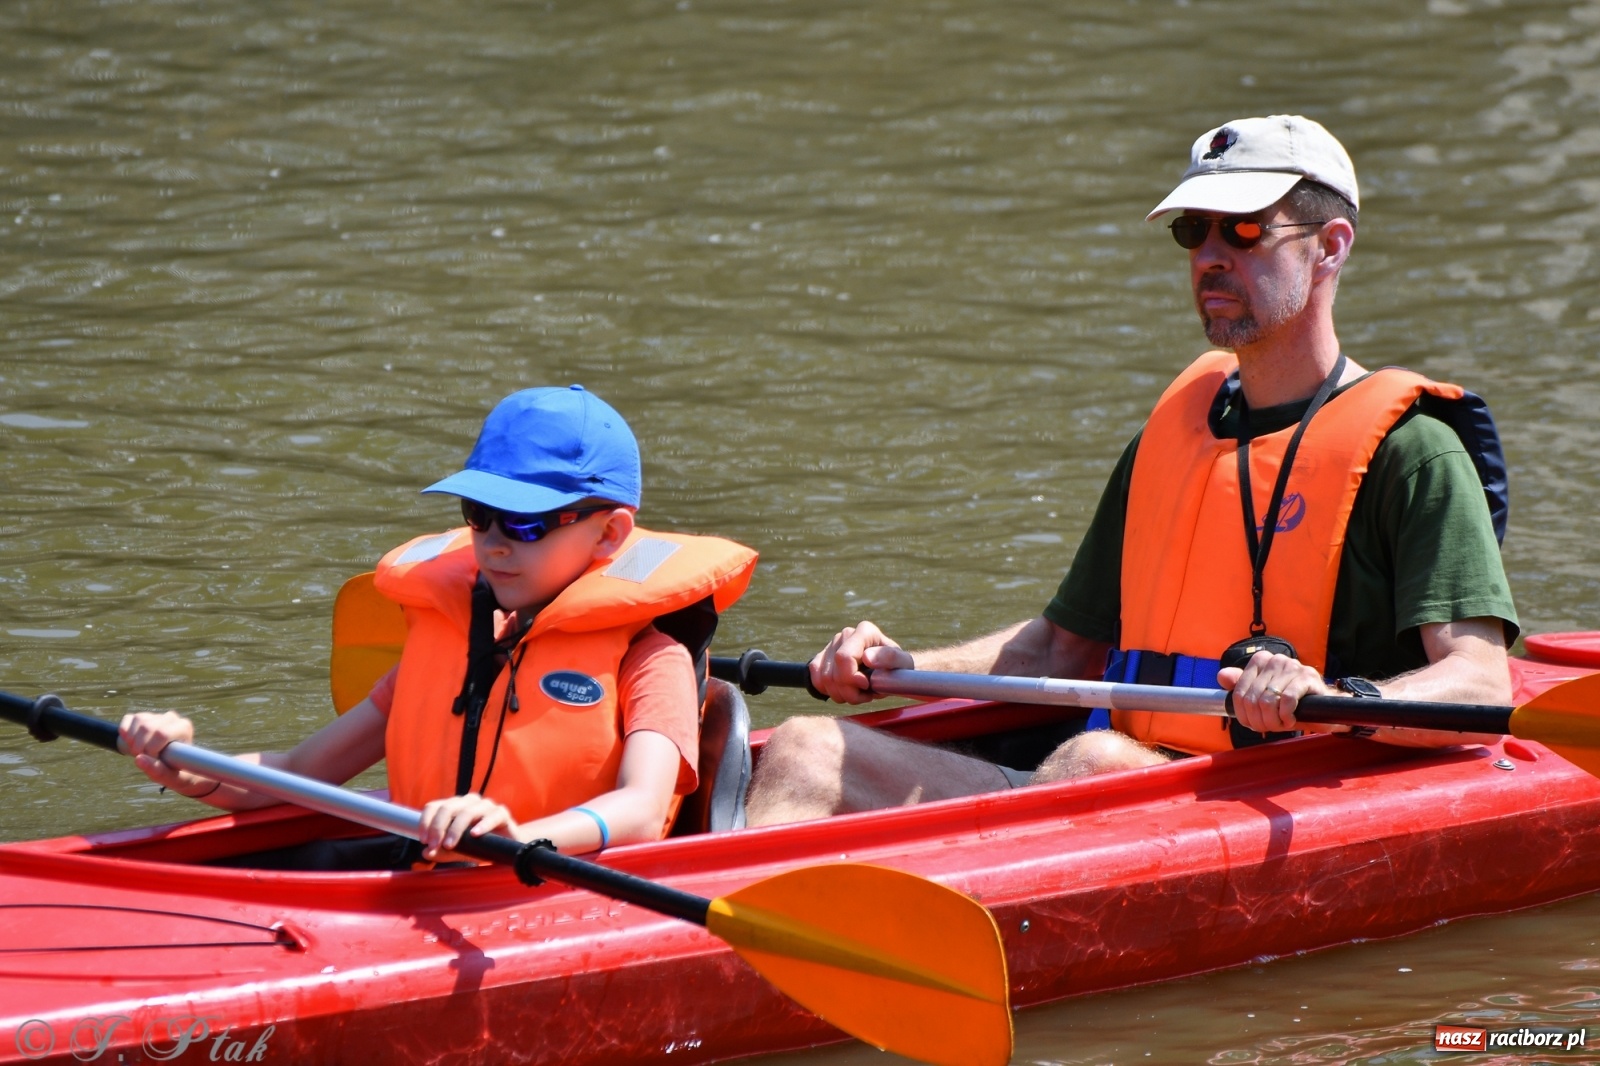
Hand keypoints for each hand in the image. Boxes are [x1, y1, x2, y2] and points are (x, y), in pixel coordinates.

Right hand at [118, 711, 211, 794]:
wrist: (173, 766)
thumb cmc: (176, 772)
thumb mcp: (172, 778)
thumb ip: (158, 771)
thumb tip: (139, 759)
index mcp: (184, 728)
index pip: (162, 733)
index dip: (151, 750)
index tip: (154, 760)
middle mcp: (172, 718)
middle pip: (147, 727)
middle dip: (139, 747)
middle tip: (143, 758)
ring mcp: (157, 716)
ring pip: (138, 721)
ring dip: (132, 741)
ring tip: (138, 752)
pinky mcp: (143, 717)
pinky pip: (128, 719)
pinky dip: (124, 733)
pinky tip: (130, 743)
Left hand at [418, 793, 518, 859]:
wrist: (506, 848)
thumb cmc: (478, 845)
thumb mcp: (456, 851)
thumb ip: (441, 852)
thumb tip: (426, 852)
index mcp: (454, 807)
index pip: (434, 806)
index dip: (426, 821)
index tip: (424, 840)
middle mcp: (468, 802)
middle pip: (448, 807)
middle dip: (438, 827)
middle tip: (434, 845)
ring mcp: (486, 806)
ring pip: (468, 811)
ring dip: (456, 828)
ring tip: (450, 844)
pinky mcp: (502, 813)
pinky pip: (492, 816)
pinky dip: (482, 825)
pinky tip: (475, 834)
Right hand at [809, 621, 913, 703]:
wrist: (887, 670)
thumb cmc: (896, 666)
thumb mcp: (903, 663)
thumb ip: (890, 658)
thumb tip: (866, 657)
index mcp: (865, 631)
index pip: (844, 657)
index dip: (851, 677)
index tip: (866, 685)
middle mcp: (846, 634)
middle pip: (833, 673)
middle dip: (849, 692)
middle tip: (866, 695)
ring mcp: (831, 645)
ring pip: (824, 680)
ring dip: (842, 695)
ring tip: (858, 693)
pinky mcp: (821, 657)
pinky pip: (816, 680)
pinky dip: (829, 692)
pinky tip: (845, 690)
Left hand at [1216, 650, 1339, 734]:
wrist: (1323, 707)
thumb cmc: (1289, 703)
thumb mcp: (1262, 696)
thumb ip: (1241, 686)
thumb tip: (1222, 677)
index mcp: (1259, 661)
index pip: (1239, 693)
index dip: (1245, 715)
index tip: (1254, 724)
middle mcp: (1274, 660)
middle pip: (1253, 699)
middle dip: (1259, 720)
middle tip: (1270, 727)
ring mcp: (1291, 666)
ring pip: (1268, 700)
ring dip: (1273, 720)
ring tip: (1281, 723)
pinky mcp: (1307, 677)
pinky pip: (1287, 700)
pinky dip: (1286, 715)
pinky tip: (1291, 720)